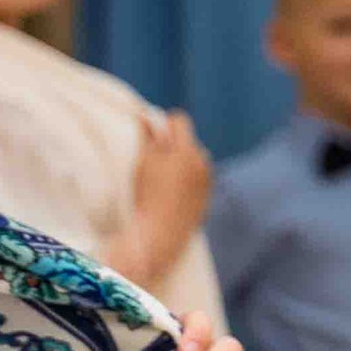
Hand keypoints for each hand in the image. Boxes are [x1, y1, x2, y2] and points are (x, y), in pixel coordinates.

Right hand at [130, 110, 212, 273]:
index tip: (153, 133)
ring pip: (194, 158)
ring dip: (181, 161)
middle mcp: (202, 161)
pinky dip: (187, 178)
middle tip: (155, 160)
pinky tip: (172, 192)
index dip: (164, 123)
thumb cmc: (147, 196)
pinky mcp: (207, 194)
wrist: (160, 234)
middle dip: (173, 144)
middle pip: (188, 140)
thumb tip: (147, 116)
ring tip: (163, 180)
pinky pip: (198, 176)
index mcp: (187, 150)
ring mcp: (207, 178)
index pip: (180, 120)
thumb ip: (148, 136)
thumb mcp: (143, 162)